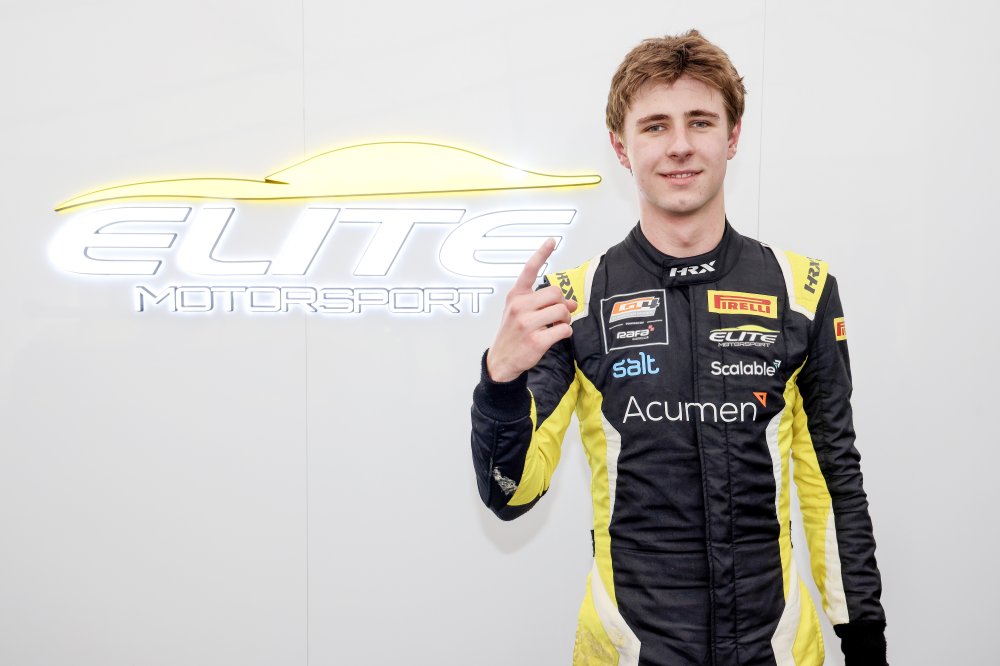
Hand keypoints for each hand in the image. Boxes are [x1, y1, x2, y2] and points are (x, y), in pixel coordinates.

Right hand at [486, 239, 577, 381]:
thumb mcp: (521, 313)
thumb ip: (543, 304)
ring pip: (562, 311)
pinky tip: (556, 336)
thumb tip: (572, 304)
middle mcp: (519, 306)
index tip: (552, 241)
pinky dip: (565, 333)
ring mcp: (526, 323)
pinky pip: (564, 329)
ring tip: (556, 326)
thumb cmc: (513, 334)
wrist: (501, 360)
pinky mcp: (536, 340)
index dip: (541, 254)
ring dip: (565, 319)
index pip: (529, 270)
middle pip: (556, 293)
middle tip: (559, 315)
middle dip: (562, 304)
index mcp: (515, 296)